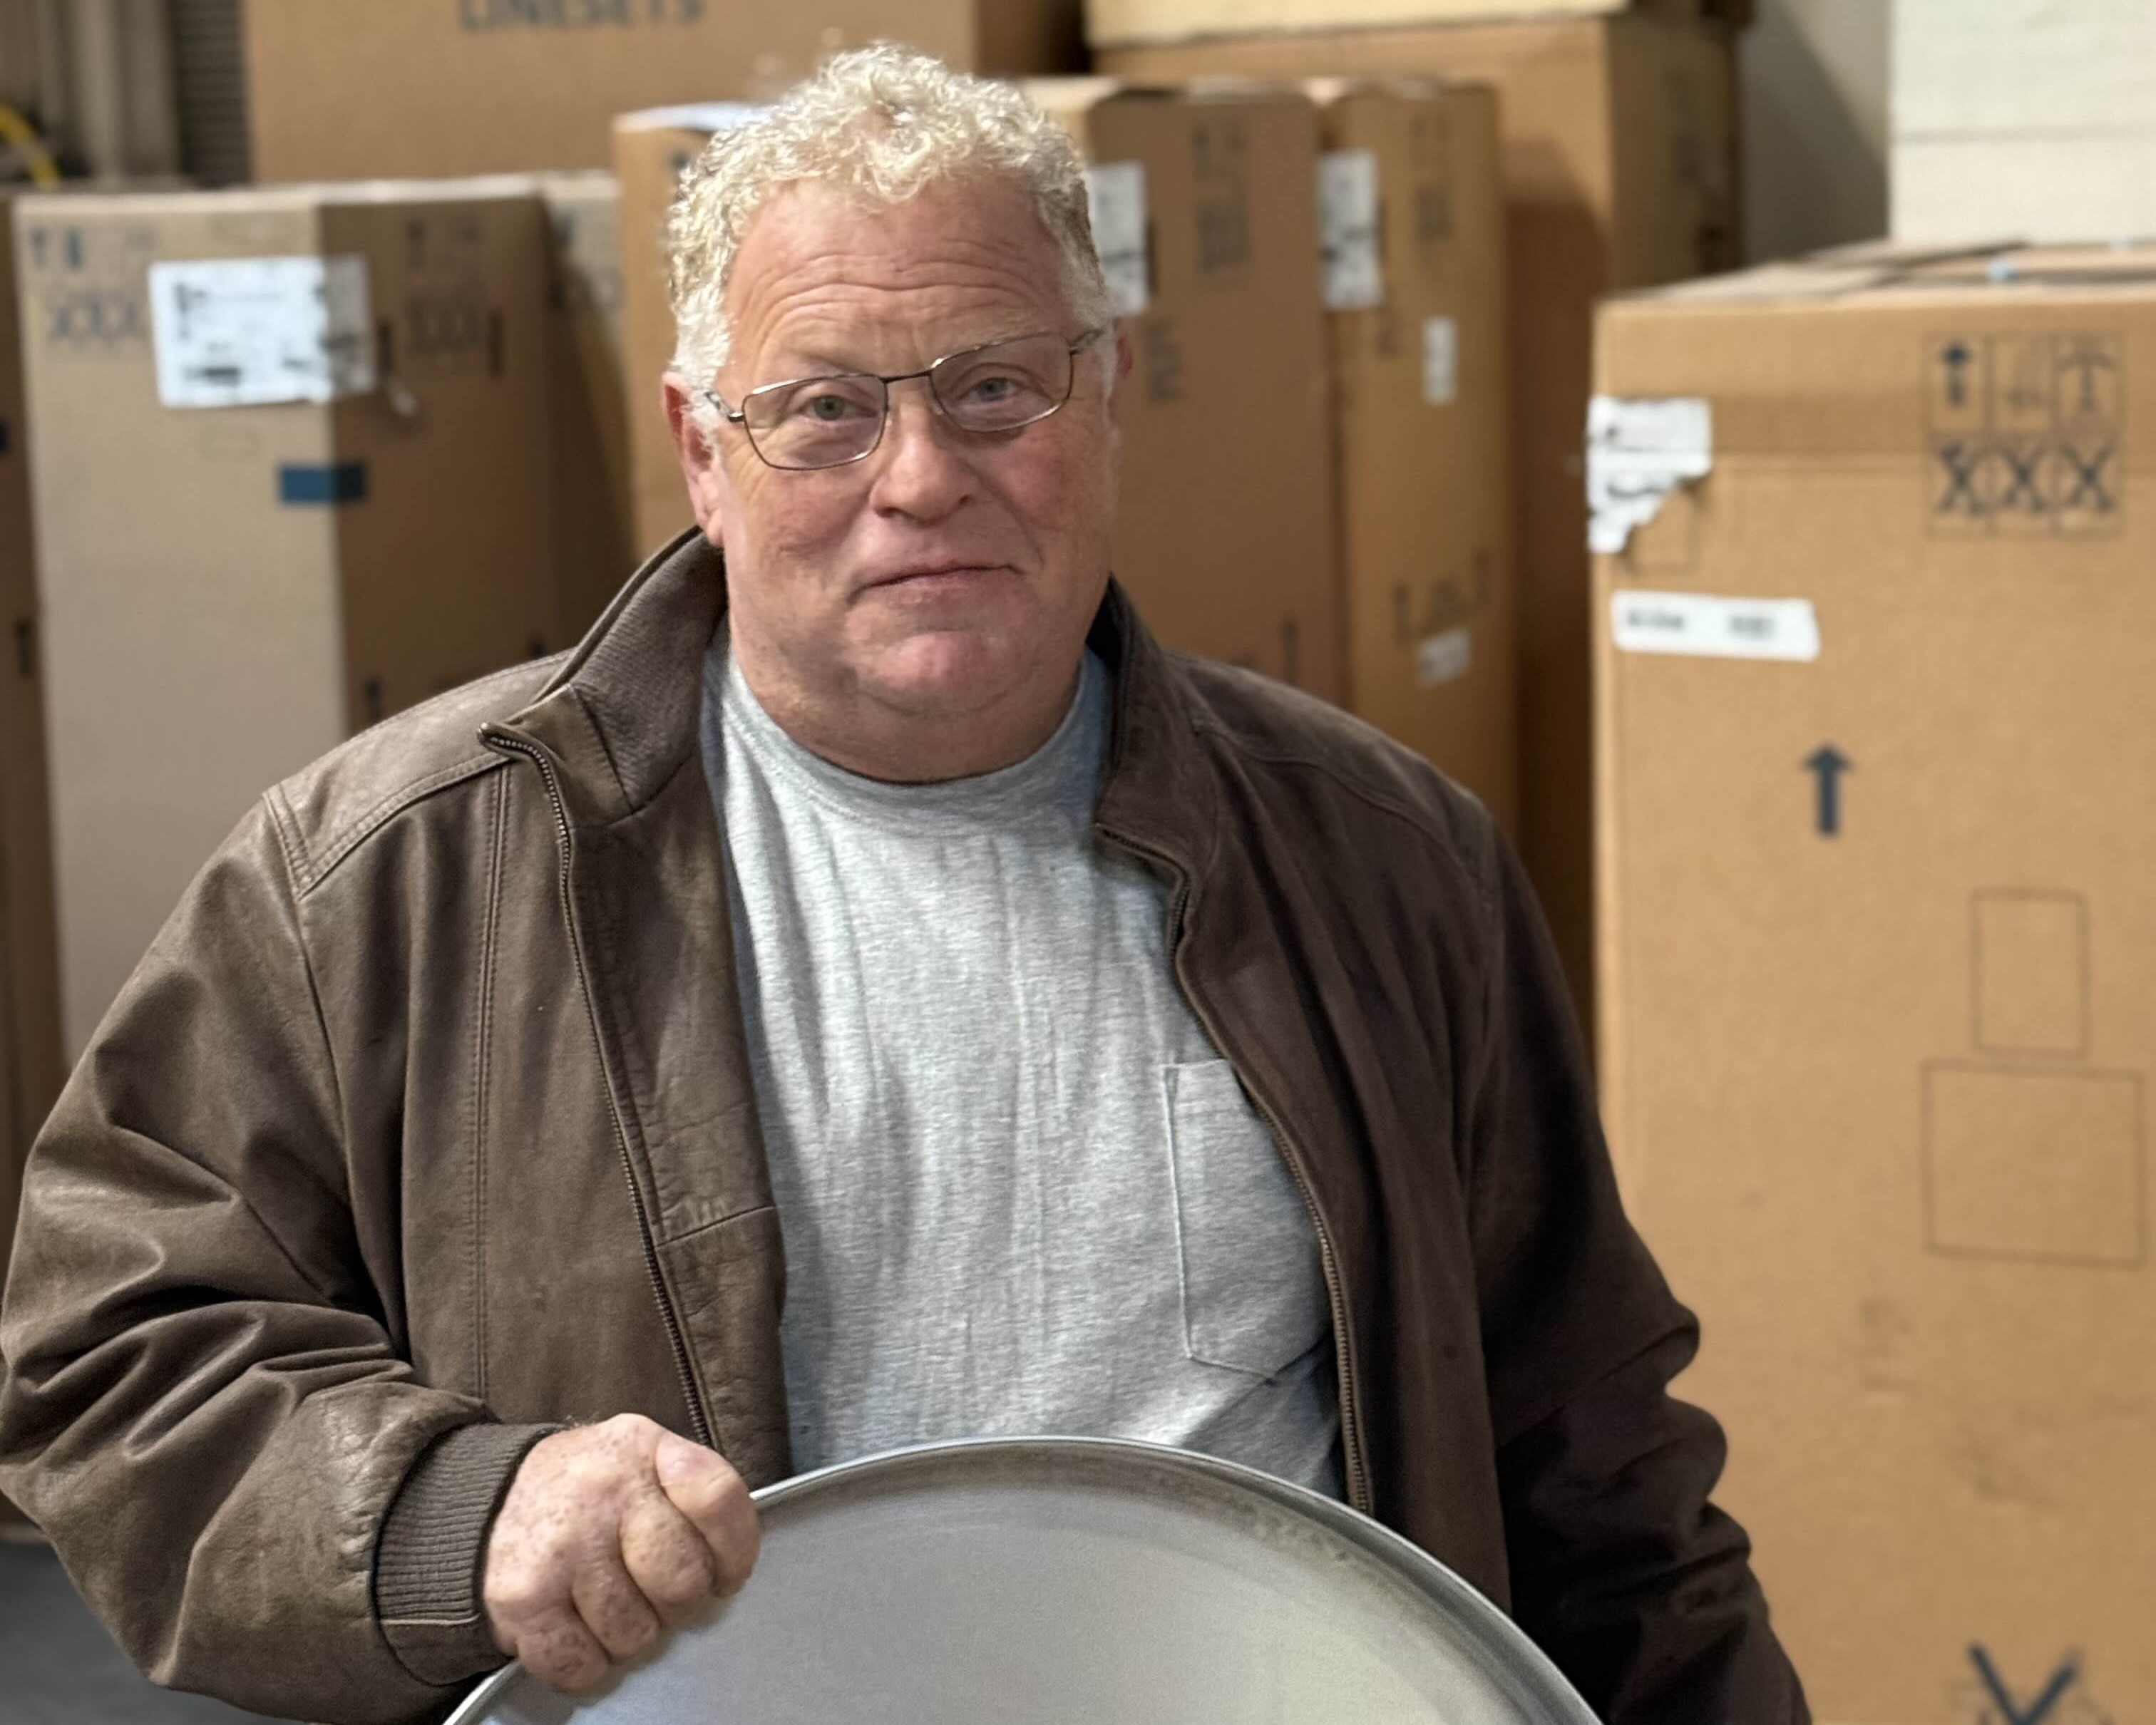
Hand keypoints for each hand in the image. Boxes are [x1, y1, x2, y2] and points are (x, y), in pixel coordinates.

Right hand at [482, 1413, 759, 1692]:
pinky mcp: (522, 1598)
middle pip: (681, 1581)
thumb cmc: (592, 1491)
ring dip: (628, 1634)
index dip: (734, 1550)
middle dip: (677, 1602)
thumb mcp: (648, 1459)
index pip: (718, 1498)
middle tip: (652, 1589)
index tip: (723, 1572)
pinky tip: (575, 1628)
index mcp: (646, 1448)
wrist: (490, 1498)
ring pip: (634, 1634)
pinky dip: (584, 1663)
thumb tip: (727, 1571)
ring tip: (607, 1602)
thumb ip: (695, 1494)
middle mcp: (603, 1490)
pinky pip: (579, 1664)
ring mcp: (561, 1546)